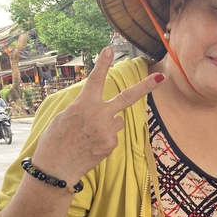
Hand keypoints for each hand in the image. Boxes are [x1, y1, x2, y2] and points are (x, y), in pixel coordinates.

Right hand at [32, 47, 164, 183]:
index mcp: (83, 104)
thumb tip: (96, 107)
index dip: (102, 64)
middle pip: (127, 97)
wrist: (56, 167)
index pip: (95, 80)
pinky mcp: (112, 144)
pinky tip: (91, 146)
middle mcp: (98, 114)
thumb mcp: (64, 117)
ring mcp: (107, 130)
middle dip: (146, 87)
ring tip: (89, 136)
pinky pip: (113, 136)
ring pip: (117, 120)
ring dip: (108, 125)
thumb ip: (82, 108)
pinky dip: (104, 139)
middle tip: (161, 77)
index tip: (109, 49)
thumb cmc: (55, 141)